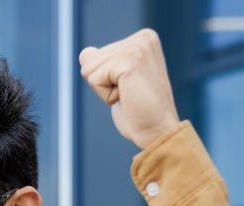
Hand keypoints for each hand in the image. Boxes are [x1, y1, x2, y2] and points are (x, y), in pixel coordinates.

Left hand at [79, 29, 179, 149]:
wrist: (158, 131)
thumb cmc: (139, 111)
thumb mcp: (117, 82)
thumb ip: (103, 63)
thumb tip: (84, 53)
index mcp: (143, 38)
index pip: (95, 56)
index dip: (106, 80)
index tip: (130, 88)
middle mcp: (142, 38)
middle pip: (90, 60)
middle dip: (104, 84)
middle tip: (130, 94)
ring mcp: (137, 47)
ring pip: (88, 69)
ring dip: (105, 90)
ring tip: (130, 95)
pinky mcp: (129, 60)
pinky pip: (94, 79)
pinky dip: (106, 95)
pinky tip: (128, 97)